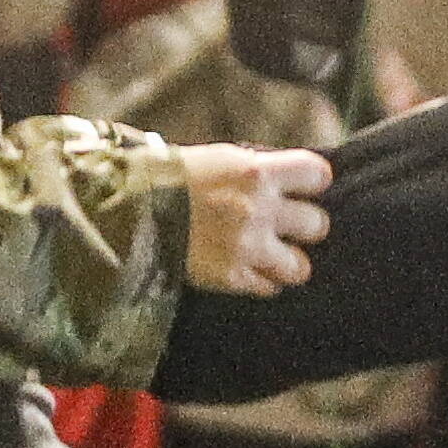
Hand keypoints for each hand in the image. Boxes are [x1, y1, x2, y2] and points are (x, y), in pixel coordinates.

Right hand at [175, 142, 332, 294]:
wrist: (130, 210)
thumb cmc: (172, 178)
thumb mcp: (219, 160)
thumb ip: (257, 171)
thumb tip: (285, 181)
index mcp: (256, 172)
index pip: (317, 175)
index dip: (314, 183)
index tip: (306, 188)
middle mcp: (259, 209)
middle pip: (317, 225)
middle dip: (305, 227)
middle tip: (288, 227)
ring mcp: (247, 246)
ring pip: (301, 266)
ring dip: (289, 262)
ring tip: (273, 257)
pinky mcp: (232, 276)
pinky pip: (268, 288)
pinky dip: (261, 282)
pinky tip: (247, 270)